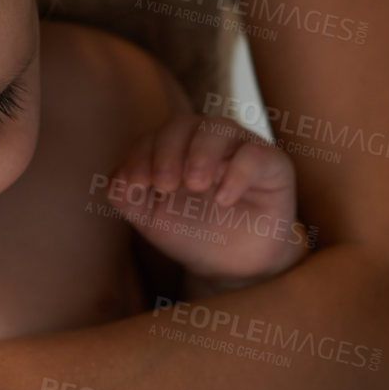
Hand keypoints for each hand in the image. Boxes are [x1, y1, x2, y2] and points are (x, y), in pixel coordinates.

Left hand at [108, 114, 308, 283]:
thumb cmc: (191, 232)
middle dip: (168, 152)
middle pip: (183, 124)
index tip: (134, 186)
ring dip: (201, 153)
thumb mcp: (152, 219)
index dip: (140, 156)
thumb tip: (116, 181)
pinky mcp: (272, 163)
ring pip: (219, 127)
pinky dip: (238, 172)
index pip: (153, 137)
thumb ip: (128, 197)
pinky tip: (224, 199)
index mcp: (175, 147)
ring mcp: (239, 147)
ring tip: (194, 186)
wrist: (233, 265)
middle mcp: (206, 139)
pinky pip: (255, 154)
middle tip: (164, 186)